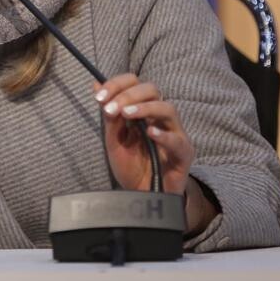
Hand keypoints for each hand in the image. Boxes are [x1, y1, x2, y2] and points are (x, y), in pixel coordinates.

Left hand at [94, 74, 194, 195]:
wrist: (143, 197)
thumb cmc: (132, 166)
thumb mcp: (114, 140)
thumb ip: (108, 116)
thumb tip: (95, 85)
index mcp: (143, 110)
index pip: (135, 83)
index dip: (117, 84)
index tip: (99, 97)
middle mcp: (160, 117)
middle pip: (152, 90)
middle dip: (128, 95)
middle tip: (110, 108)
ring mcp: (174, 133)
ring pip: (167, 108)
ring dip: (145, 108)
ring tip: (126, 114)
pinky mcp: (184, 153)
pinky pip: (178, 140)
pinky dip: (164, 135)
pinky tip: (150, 133)